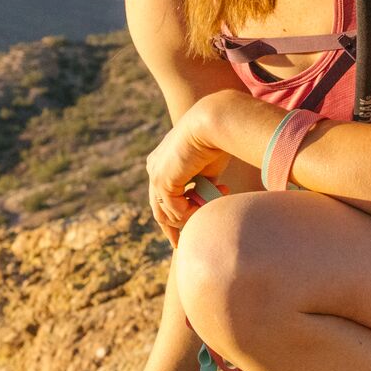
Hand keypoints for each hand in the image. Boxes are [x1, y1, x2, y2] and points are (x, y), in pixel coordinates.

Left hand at [147, 99, 231, 243]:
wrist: (213, 123)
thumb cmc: (217, 141)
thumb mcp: (206, 169)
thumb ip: (201, 186)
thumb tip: (206, 201)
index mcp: (162, 163)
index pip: (161, 197)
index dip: (172, 216)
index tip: (181, 234)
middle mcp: (154, 169)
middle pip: (158, 209)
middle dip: (171, 229)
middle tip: (181, 246)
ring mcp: (155, 175)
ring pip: (166, 213)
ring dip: (190, 218)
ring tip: (209, 210)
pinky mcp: (162, 180)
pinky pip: (174, 210)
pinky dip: (190, 214)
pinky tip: (204, 208)